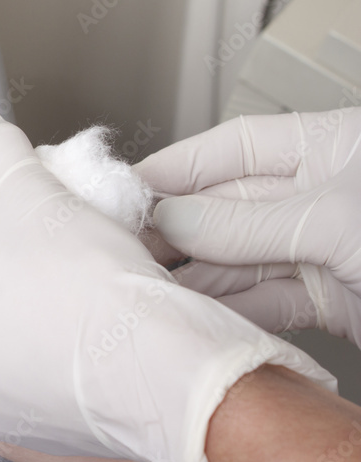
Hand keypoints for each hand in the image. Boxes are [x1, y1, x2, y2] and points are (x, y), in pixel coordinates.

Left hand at [0, 106, 334, 461]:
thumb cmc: (75, 276)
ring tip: (67, 266)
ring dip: (19, 286)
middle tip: (44, 223)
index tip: (14, 187)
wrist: (153, 364)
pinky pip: (23, 359)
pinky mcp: (20, 428)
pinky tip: (79, 314)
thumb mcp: (21, 182)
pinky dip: (43, 334)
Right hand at [135, 110, 360, 347]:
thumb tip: (174, 218)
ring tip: (151, 285)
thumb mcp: (336, 221)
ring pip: (238, 260)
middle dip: (176, 229)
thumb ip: (249, 224)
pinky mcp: (329, 300)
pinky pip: (264, 301)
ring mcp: (322, 249)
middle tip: (126, 245)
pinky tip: (197, 312)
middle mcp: (321, 196)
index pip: (234, 148)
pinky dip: (229, 311)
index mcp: (331, 149)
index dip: (176, 167)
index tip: (125, 189)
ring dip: (195, 277)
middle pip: (226, 207)